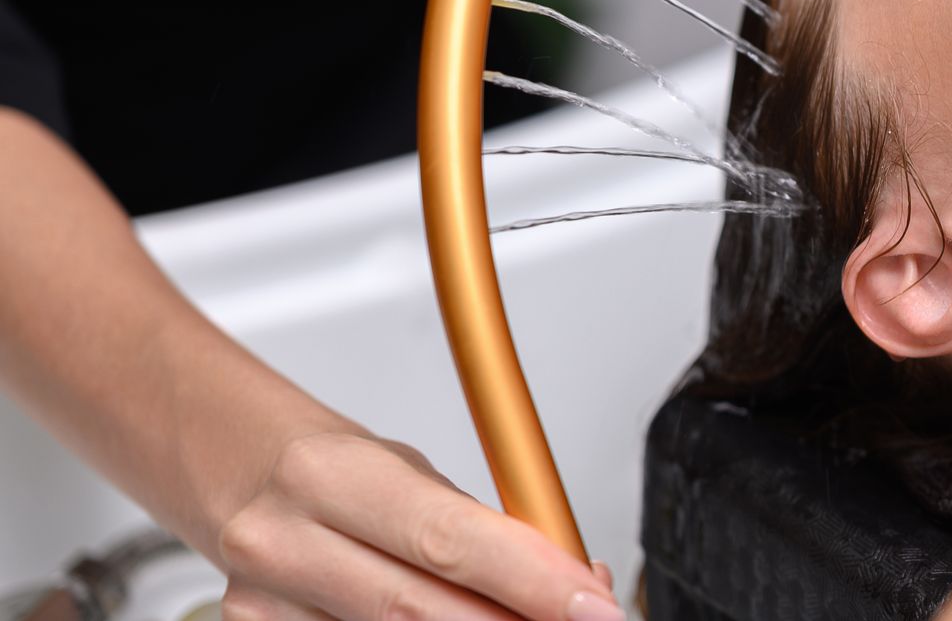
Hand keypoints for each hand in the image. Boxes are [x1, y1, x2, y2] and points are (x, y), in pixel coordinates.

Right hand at [216, 426, 620, 620]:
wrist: (228, 474)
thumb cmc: (333, 472)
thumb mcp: (408, 475)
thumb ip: (480, 530)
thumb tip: (576, 584)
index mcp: (334, 474)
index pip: (451, 539)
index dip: (533, 581)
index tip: (594, 606)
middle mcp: (284, 541)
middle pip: (423, 614)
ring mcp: (259, 606)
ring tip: (514, 614)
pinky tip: (448, 618)